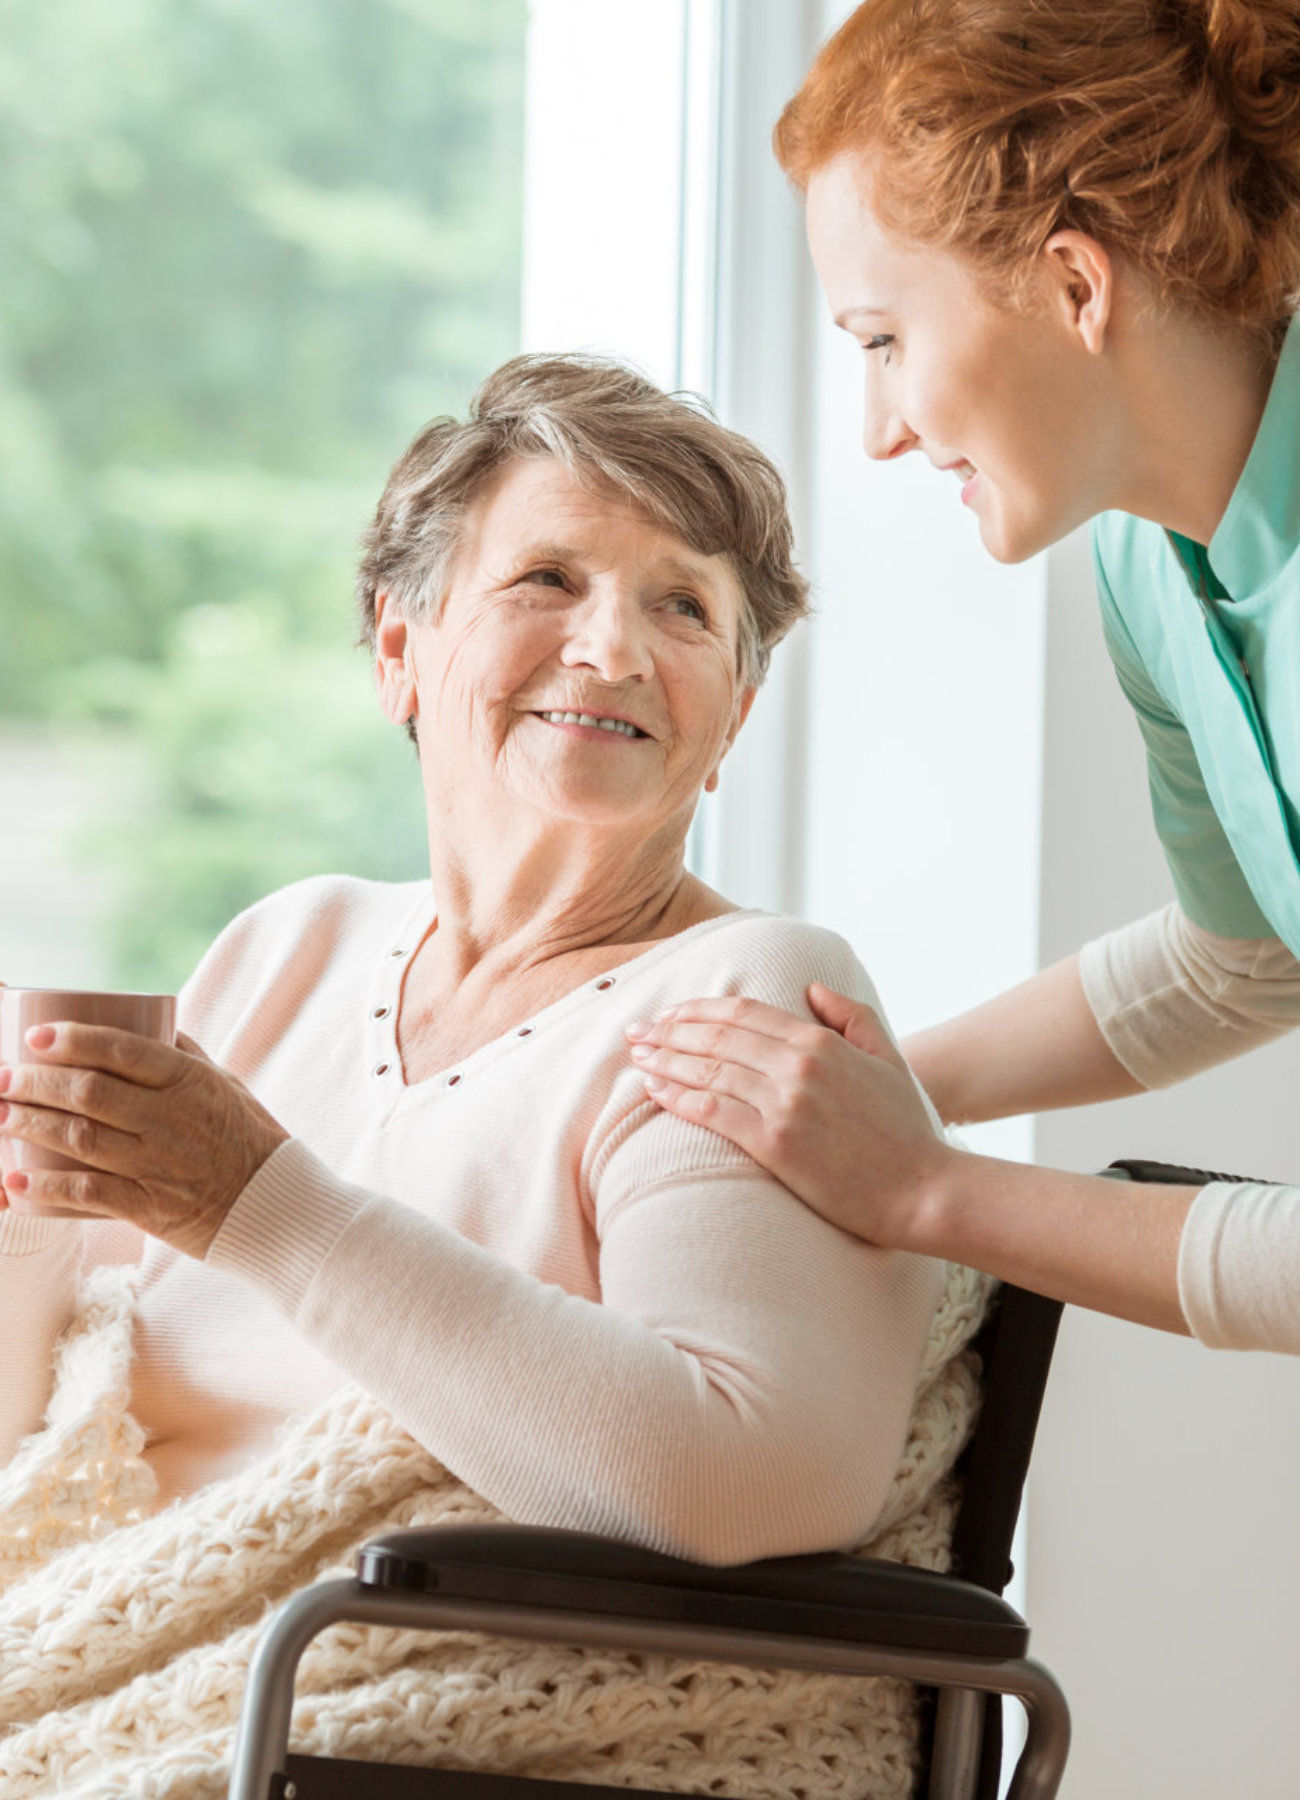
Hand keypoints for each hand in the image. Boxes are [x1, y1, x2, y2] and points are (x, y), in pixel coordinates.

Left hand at [0, 1023, 287, 1257]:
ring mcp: (159, 1164)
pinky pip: (90, 1194)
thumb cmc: (247, 1136)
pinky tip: (15, 1182)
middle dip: (35, 1082)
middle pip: (89, 1093)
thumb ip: (183, 1055)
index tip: (34, 1037)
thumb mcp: (223, 1083)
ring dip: (31, 1126)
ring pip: (81, 1139)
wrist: (274, 1204)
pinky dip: (48, 1188)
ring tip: (0, 1116)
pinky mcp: (151, 1207)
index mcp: (188, 1081)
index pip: (122, 1051)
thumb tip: (145, 1024)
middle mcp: (171, 1119)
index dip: (74, 1040)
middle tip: (3, 1078)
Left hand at [626, 983, 954, 1247]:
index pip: (743, 1014)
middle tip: (636, 1032)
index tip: (670, 1014)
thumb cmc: (906, 1128)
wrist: (923, 1189)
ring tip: (637, 1057)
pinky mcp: (776, 1146)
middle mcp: (797, 1067)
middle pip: (716, 1038)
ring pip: (708, 1072)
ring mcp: (785, 1106)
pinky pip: (713, 1113)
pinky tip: (655, 1092)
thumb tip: (811, 987)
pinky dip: (678, 1098)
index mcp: (820, 1041)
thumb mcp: (887, 1057)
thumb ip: (850, 1015)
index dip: (699, 1010)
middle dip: (669, 1031)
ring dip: (665, 1061)